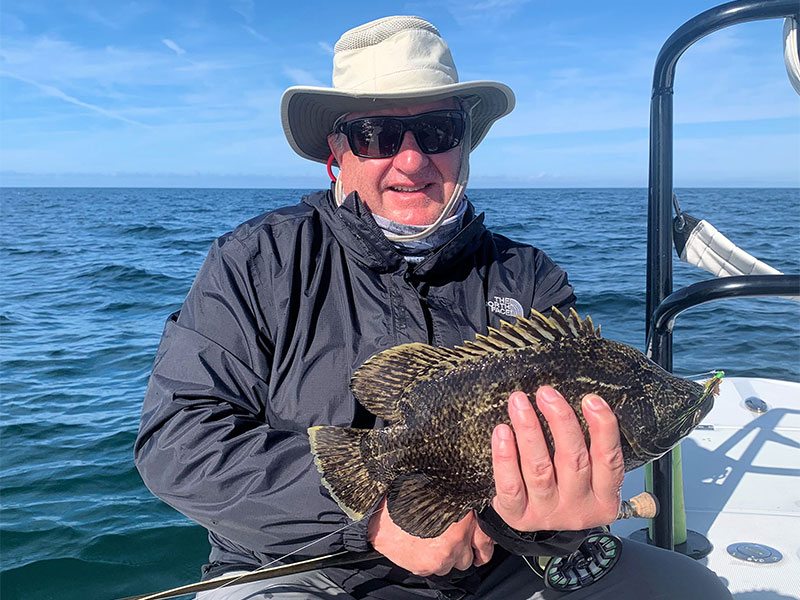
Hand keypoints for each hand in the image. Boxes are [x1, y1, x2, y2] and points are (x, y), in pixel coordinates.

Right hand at [367, 497, 493, 575]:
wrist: (381, 508)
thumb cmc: (408, 494)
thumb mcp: (443, 492)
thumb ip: (460, 509)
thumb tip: (471, 519)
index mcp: (464, 519)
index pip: (484, 542)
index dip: (482, 547)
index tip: (480, 552)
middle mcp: (456, 541)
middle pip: (466, 559)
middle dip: (457, 551)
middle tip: (442, 537)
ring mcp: (441, 556)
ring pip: (448, 566)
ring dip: (441, 557)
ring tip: (426, 539)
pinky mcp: (425, 566)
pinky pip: (431, 570)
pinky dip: (425, 560)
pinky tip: (416, 544)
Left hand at [491, 386, 624, 531]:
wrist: (539, 531)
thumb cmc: (564, 488)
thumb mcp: (588, 476)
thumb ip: (586, 447)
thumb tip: (572, 401)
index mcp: (603, 498)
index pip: (609, 460)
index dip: (603, 428)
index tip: (590, 400)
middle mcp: (578, 508)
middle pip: (573, 460)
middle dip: (560, 421)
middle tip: (546, 393)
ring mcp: (547, 513)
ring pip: (539, 469)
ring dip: (529, 431)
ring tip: (519, 403)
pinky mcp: (518, 516)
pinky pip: (510, 486)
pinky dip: (505, 458)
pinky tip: (502, 432)